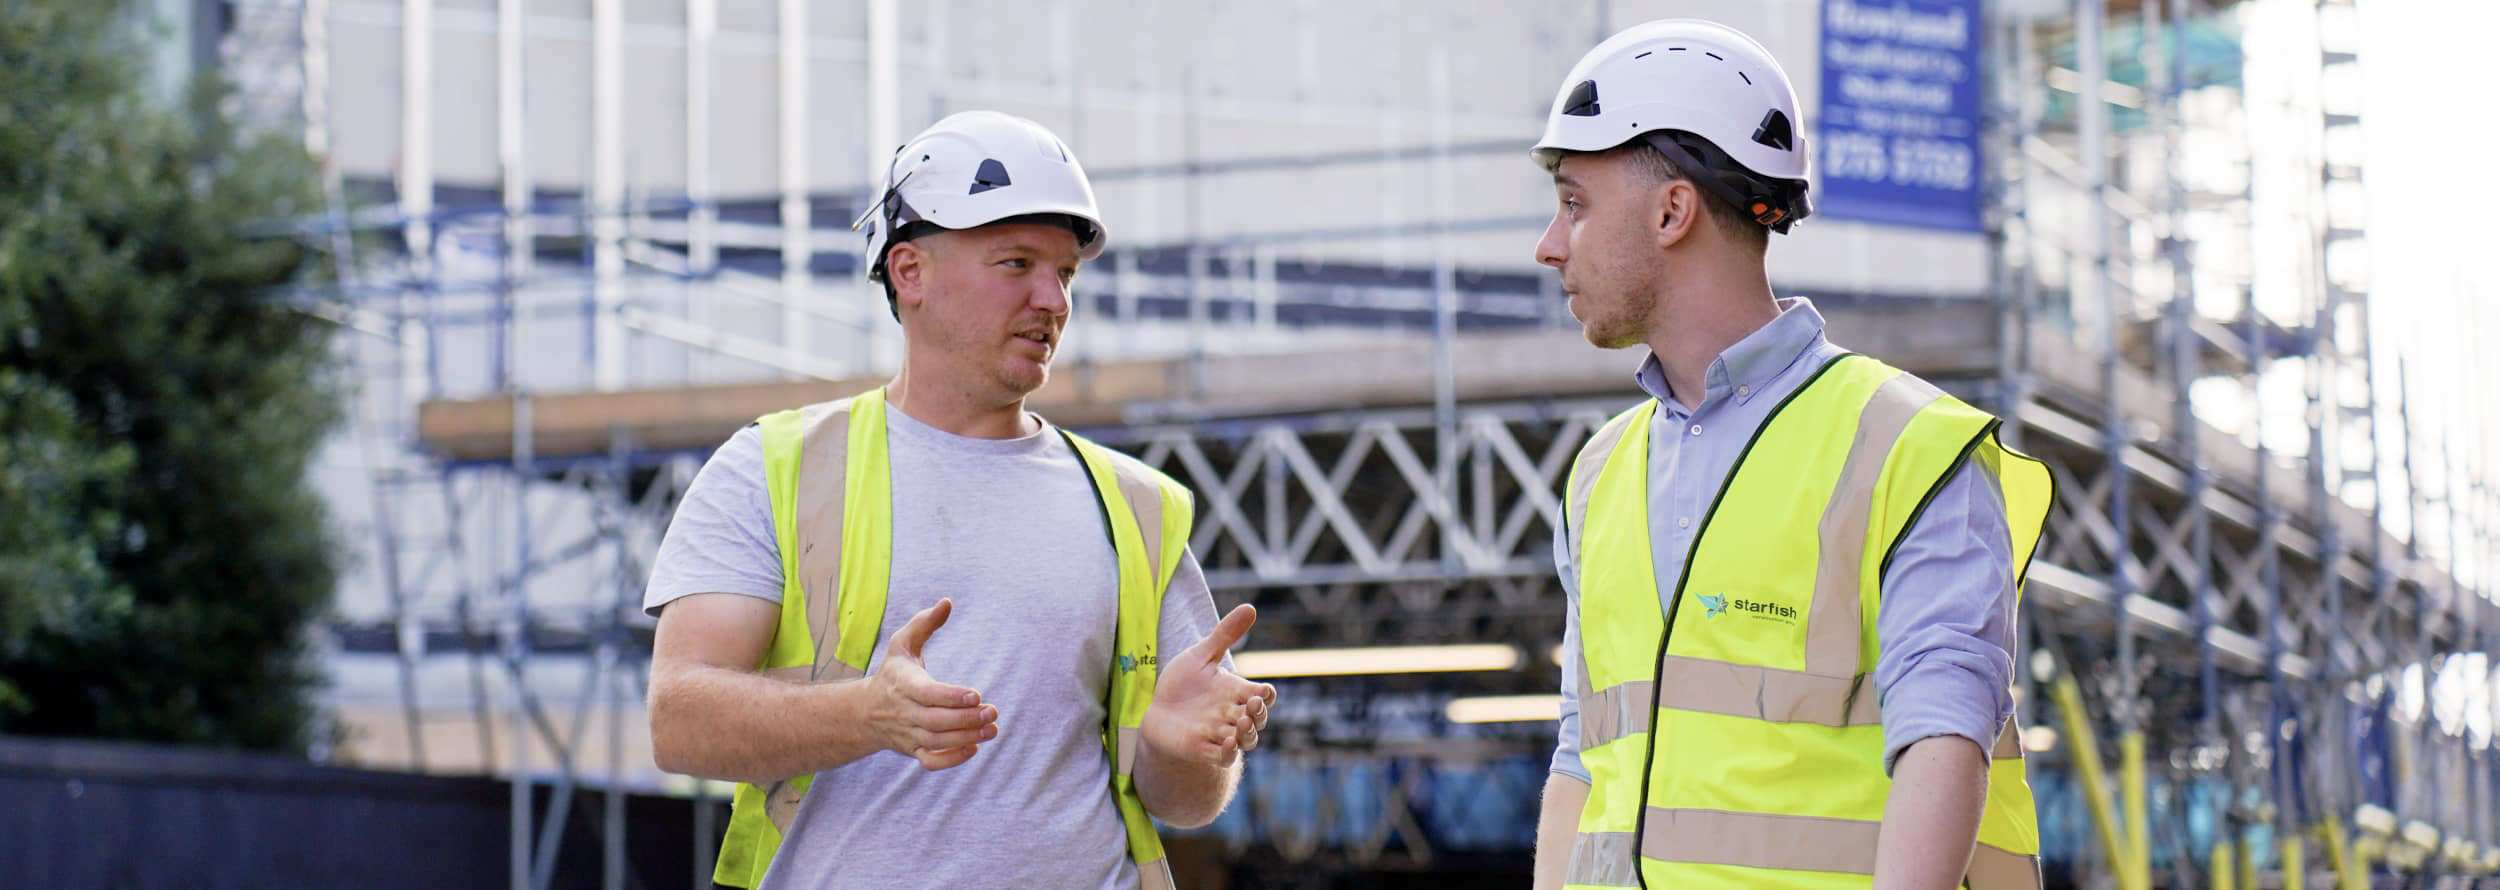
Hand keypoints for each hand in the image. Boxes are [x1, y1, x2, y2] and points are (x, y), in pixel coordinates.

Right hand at [861, 598, 998, 769]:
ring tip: (993, 728)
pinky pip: (931, 761)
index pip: (927, 694)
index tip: (976, 694)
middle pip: (935, 721)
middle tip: (993, 711)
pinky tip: (975, 747)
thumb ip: (925, 623)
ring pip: (937, 741)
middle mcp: (904, 712)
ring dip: (966, 737)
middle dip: (966, 719)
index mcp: (903, 684)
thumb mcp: (902, 643)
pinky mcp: (913, 751)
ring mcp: (908, 734)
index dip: (952, 696)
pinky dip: (951, 759)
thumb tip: (947, 602)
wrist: (865, 712)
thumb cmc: (892, 672)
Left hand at [1143, 604, 1278, 766]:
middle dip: (1259, 714)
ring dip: (1248, 734)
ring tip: (1241, 722)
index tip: (1263, 691)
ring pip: (1247, 740)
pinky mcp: (1204, 750)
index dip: (1267, 696)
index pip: (1263, 697)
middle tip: (1251, 704)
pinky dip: (1229, 752)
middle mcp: (1232, 714)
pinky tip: (1227, 742)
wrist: (1156, 709)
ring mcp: (1220, 734)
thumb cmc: (1182, 683)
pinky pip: (1224, 757)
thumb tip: (1251, 607)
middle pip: (1258, 720)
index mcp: (1236, 692)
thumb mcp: (1201, 654)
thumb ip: (1225, 634)